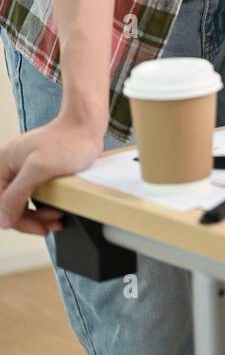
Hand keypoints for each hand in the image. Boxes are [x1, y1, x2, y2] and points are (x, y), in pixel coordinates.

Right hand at [0, 114, 104, 234]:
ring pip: (22, 204)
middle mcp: (8, 167)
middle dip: (31, 219)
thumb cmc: (67, 141)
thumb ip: (16, 194)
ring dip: (38, 215)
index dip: (19, 220)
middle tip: (50, 225)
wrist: (86, 126)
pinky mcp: (35, 173)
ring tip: (56, 218)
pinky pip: (32, 197)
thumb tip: (2, 220)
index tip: (39, 228)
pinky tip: (54, 211)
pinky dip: (43, 207)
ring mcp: (22, 170)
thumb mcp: (39, 169)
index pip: (0, 204)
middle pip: (10, 207)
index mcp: (2, 164)